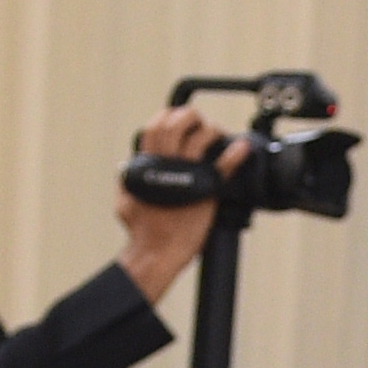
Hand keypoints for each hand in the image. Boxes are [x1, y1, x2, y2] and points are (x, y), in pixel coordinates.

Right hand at [116, 104, 237, 297]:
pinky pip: (223, 166)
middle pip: (175, 125)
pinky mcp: (206, 191)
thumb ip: (126, 181)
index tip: (176, 117)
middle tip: (198, 122)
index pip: (153, 128)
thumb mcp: (124, 201)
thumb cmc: (141, 232)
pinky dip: (235, 154)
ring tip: (217, 134)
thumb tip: (127, 168)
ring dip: (211, 131)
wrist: (158, 252)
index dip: (166, 116)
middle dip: (188, 116)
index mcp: (146, 166)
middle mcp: (166, 166)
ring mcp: (187, 176)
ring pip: (199, 139)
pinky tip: (242, 148)